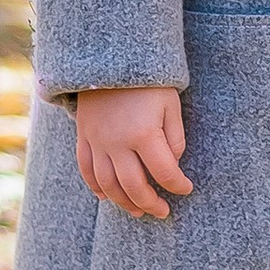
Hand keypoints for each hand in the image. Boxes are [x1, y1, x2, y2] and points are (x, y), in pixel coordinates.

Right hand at [76, 85, 190, 218]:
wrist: (110, 57)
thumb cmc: (149, 80)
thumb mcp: (171, 104)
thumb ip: (175, 138)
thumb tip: (172, 165)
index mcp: (144, 134)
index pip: (164, 173)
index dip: (178, 185)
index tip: (186, 189)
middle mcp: (117, 143)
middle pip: (133, 186)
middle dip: (150, 203)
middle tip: (162, 212)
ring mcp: (97, 141)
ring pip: (107, 184)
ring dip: (123, 202)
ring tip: (138, 211)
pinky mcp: (83, 136)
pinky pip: (86, 169)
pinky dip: (95, 187)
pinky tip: (105, 197)